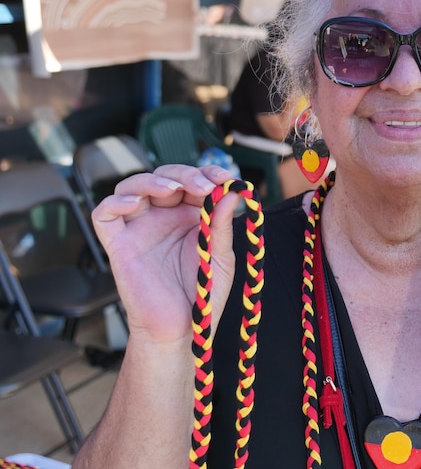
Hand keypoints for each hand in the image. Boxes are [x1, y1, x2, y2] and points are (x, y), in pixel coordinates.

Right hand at [91, 165, 240, 345]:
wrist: (181, 330)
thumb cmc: (202, 296)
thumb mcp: (221, 257)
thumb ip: (223, 225)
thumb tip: (233, 191)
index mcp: (190, 216)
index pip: (194, 181)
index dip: (207, 173)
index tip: (226, 178)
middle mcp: (163, 217)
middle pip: (164, 177)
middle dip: (185, 174)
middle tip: (204, 186)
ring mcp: (139, 228)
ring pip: (132, 186)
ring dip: (152, 180)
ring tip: (174, 189)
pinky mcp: (118, 244)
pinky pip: (104, 213)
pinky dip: (116, 201)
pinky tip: (137, 203)